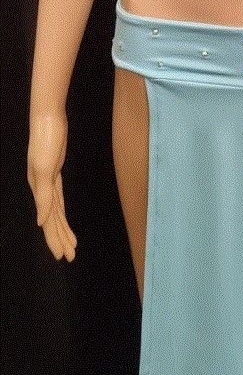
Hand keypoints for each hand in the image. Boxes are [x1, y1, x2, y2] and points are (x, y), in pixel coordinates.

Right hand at [27, 110, 76, 260]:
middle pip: (52, 220)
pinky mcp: (55, 172)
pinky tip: (61, 219)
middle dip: (60, 238)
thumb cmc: (46, 141)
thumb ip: (43, 196)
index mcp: (39, 190)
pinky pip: (58, 199)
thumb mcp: (45, 169)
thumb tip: (41, 221)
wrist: (48, 118)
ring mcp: (48, 180)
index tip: (62, 255)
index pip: (48, 221)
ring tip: (71, 244)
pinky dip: (60, 211)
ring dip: (62, 228)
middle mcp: (41, 188)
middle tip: (69, 256)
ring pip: (56, 211)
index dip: (54, 239)